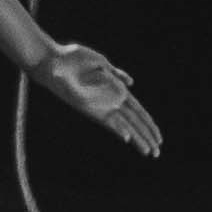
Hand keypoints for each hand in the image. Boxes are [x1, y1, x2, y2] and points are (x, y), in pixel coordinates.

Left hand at [35, 42, 160, 155]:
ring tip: (148, 152)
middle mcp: (109, 101)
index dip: (148, 123)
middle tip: (157, 152)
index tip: (158, 136)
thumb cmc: (72, 59)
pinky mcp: (88, 107)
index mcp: (115, 89)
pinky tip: (127, 137)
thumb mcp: (99, 62)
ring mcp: (99, 105)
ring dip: (136, 139)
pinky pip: (106, 121)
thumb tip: (131, 83)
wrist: (52, 61)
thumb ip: (115, 73)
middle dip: (146, 136)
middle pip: (133, 122)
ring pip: (124, 125)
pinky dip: (117, 128)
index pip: (137, 111)